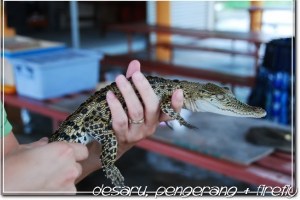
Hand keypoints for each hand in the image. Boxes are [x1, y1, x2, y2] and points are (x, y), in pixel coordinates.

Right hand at [4, 138, 87, 192]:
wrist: (4, 189)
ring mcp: (68, 186)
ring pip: (72, 181)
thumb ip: (40, 146)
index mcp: (63, 151)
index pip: (83, 151)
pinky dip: (59, 192)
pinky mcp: (65, 197)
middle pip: (77, 167)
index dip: (75, 153)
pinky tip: (45, 190)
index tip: (68, 155)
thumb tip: (44, 143)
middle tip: (52, 170)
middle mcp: (70, 168)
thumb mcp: (23, 151)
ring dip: (64, 181)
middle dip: (68, 168)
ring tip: (45, 183)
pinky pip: (66, 192)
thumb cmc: (10, 170)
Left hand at [76, 60, 182, 182]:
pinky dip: (115, 106)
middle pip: (152, 107)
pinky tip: (110, 95)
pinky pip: (120, 120)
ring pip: (136, 111)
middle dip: (144, 89)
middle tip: (136, 74)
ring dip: (128, 93)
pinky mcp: (123, 136)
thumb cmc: (125, 117)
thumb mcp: (133, 101)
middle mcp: (150, 126)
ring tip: (119, 79)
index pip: (171, 113)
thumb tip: (135, 62)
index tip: (178, 91)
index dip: (176, 104)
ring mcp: (137, 133)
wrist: (111, 143)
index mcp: (156, 118)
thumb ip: (135, 83)